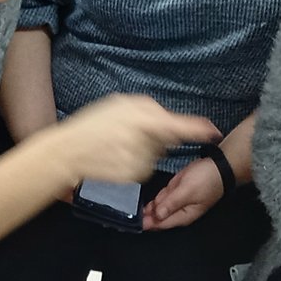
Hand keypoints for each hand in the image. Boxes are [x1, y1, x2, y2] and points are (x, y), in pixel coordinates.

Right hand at [51, 95, 219, 187]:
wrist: (67, 151)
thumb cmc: (91, 125)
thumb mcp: (118, 106)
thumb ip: (145, 112)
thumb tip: (166, 122)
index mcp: (139, 116)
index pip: (175, 124)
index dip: (197, 129)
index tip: (213, 132)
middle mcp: (142, 138)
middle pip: (164, 140)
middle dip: (154, 138)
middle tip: (126, 133)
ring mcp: (137, 158)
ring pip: (153, 156)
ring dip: (142, 152)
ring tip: (116, 145)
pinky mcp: (132, 174)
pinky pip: (143, 169)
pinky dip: (133, 164)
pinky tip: (115, 159)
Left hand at [142, 156, 223, 230]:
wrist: (219, 166)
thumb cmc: (206, 180)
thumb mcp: (187, 191)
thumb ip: (171, 204)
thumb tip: (157, 216)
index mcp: (183, 215)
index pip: (161, 224)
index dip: (147, 223)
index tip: (134, 222)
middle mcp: (179, 211)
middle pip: (158, 217)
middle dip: (146, 216)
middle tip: (131, 213)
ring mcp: (177, 201)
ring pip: (158, 208)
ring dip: (149, 208)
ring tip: (136, 207)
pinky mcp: (177, 191)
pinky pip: (163, 198)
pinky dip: (156, 199)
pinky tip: (147, 200)